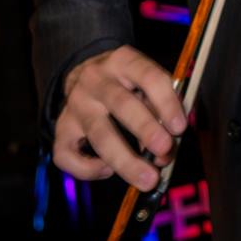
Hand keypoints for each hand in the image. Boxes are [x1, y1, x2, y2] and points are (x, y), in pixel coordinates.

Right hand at [53, 44, 186, 190]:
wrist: (84, 74)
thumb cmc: (126, 83)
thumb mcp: (145, 80)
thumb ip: (160, 105)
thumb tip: (172, 142)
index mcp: (123, 61)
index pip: (148, 76)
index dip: (166, 102)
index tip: (180, 128)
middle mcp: (96, 80)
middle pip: (121, 104)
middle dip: (145, 130)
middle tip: (165, 151)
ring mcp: (76, 104)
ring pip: (99, 135)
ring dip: (126, 161)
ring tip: (148, 180)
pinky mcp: (61, 128)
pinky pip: (67, 154)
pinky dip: (88, 169)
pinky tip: (107, 170)